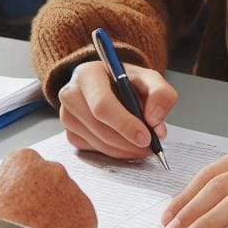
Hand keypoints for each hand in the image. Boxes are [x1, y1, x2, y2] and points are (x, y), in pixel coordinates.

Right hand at [0, 149, 96, 227]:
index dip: (19, 190)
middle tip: (31, 223)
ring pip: (67, 200)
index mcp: (23, 160)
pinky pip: (82, 220)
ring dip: (59, 214)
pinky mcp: (87, 212)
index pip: (24, 169)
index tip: (16, 205)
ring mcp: (71, 189)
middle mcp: (51, 168)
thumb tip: (1, 204)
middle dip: (42, 199)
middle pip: (48, 182)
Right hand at [57, 58, 177, 160]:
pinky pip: (94, 150)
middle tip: (150, 147)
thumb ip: (160, 93)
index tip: (146, 137)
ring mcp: (67, 116)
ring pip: (98, 142)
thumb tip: (155, 121)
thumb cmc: (126, 81)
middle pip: (99, 127)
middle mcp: (71, 93)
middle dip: (128, 141)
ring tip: (143, 146)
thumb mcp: (148, 78)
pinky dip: (114, 153)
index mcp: (88, 74)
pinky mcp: (70, 133)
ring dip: (124, 150)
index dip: (125, 124)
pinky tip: (127, 145)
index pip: (102, 105)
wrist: (109, 84)